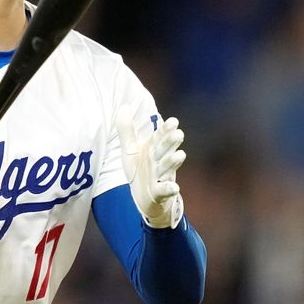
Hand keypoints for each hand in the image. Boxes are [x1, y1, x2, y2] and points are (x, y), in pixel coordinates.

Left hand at [115, 106, 186, 228]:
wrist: (143, 198)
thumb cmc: (140, 170)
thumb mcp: (130, 148)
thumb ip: (126, 128)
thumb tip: (123, 105)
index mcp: (153, 149)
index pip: (160, 137)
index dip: (166, 130)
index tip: (174, 121)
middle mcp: (159, 161)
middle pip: (165, 151)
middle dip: (171, 143)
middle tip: (179, 134)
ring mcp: (160, 177)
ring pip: (167, 168)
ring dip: (173, 162)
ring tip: (181, 154)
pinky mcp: (159, 193)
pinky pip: (164, 190)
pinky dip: (169, 189)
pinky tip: (175, 188)